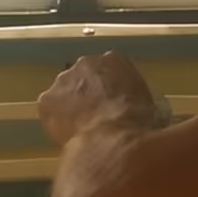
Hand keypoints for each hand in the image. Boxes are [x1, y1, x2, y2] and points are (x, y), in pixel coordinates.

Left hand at [36, 53, 166, 146]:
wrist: (111, 135)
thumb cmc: (136, 120)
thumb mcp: (150, 104)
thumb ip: (137, 98)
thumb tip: (139, 110)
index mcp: (115, 60)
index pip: (111, 68)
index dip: (111, 87)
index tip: (114, 101)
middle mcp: (87, 63)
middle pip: (84, 76)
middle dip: (88, 93)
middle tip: (96, 114)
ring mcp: (64, 80)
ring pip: (65, 92)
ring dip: (71, 105)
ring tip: (82, 127)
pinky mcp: (47, 99)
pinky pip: (50, 109)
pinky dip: (56, 119)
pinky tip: (68, 133)